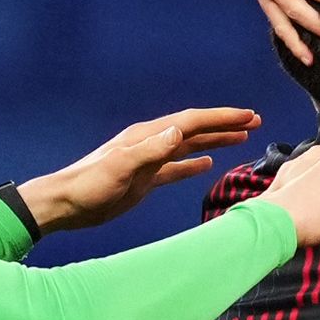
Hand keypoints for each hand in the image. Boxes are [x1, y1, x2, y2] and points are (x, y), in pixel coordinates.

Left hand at [14, 108, 260, 233]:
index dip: (221, 118)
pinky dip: (193, 164)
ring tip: (241, 136)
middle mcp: (150, 143)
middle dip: (224, 124)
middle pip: (195, 129)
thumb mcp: (120, 166)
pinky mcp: (144, 179)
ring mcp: (148, 161)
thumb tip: (178, 132)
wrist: (65, 204)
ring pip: (189, 146)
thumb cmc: (87, 186)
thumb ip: (150, 150)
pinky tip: (207, 165)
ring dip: (214, 141)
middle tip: (254, 121)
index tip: (247, 115)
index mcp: (147, 136)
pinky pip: (175, 168)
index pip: (191, 121)